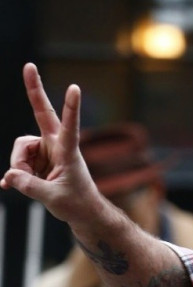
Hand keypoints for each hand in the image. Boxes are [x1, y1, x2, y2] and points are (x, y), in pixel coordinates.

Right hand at [2, 63, 101, 224]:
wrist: (83, 212)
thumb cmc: (76, 204)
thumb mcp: (52, 198)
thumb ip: (29, 185)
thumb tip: (8, 175)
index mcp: (69, 152)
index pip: (71, 126)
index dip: (71, 108)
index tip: (75, 88)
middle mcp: (57, 145)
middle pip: (42, 114)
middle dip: (34, 91)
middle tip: (28, 66)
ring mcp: (46, 150)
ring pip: (20, 151)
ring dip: (19, 168)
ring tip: (31, 185)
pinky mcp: (38, 159)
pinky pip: (17, 162)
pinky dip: (14, 174)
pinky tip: (8, 185)